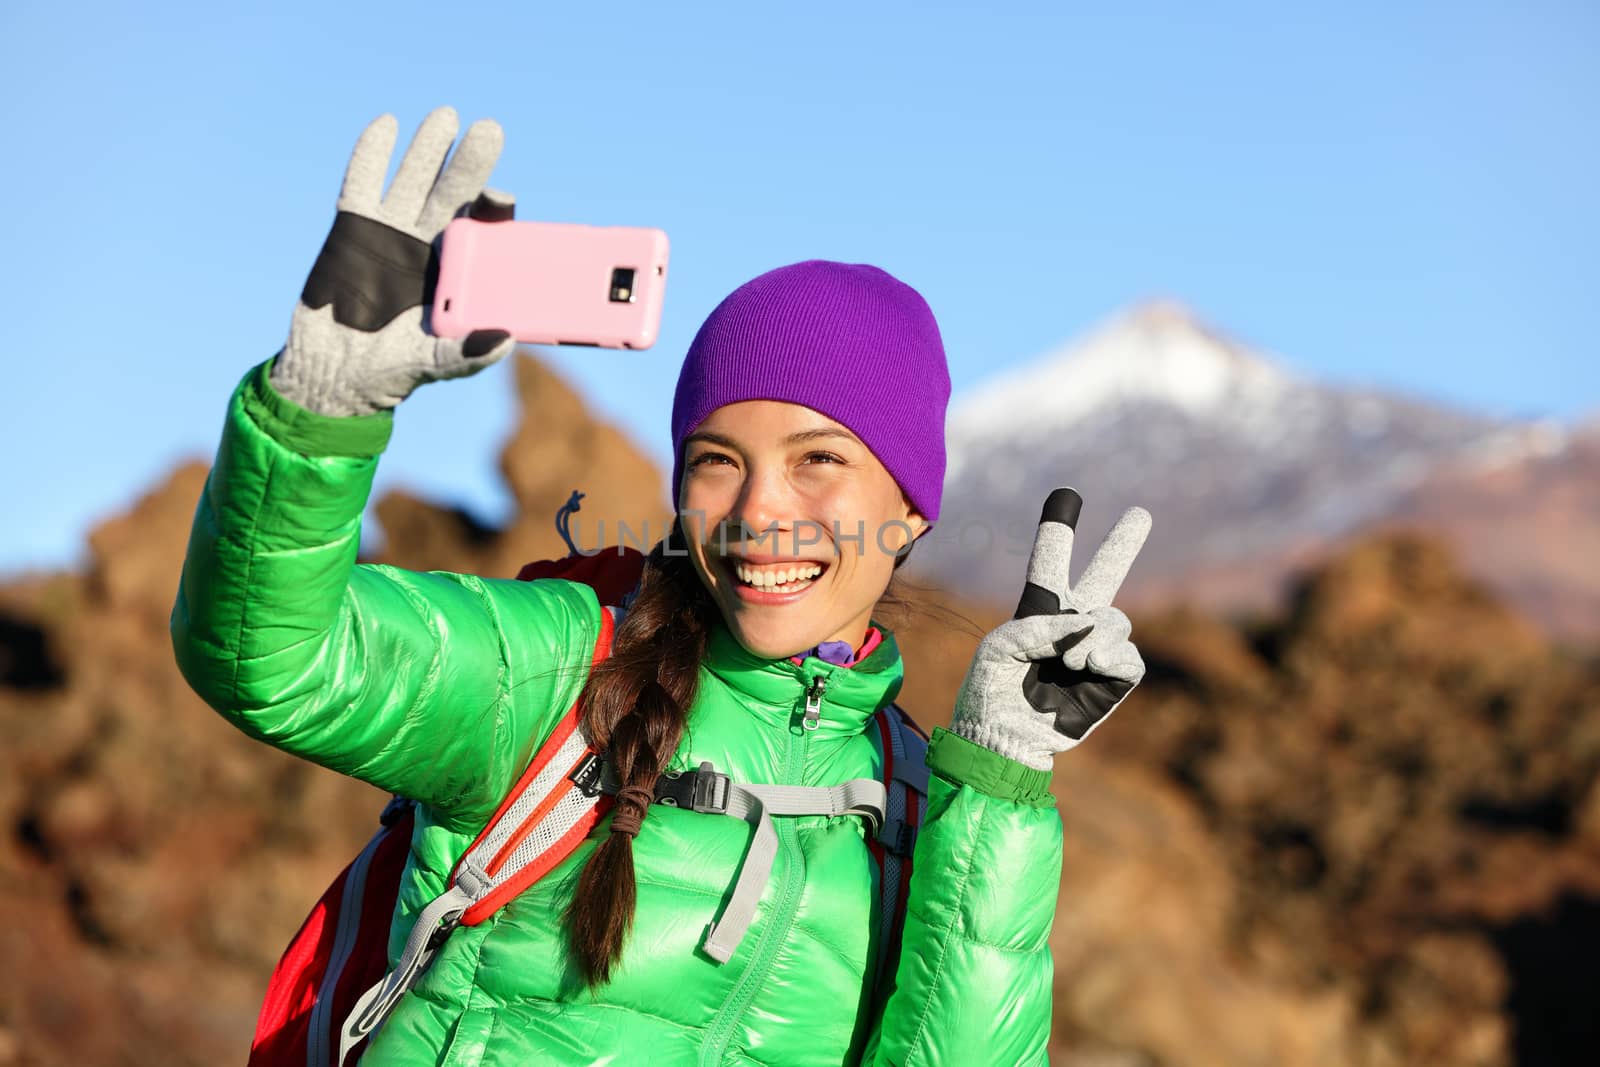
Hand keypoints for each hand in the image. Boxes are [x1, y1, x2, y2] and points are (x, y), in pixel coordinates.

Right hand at [269, 107, 518, 416]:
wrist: (336, 373)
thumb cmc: (393, 369)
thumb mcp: (435, 363)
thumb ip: (469, 354)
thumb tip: (506, 341)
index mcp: (455, 269)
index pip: (480, 230)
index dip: (491, 209)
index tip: (502, 197)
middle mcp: (426, 243)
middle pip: (452, 194)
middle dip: (469, 163)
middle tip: (489, 130)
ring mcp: (390, 231)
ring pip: (412, 180)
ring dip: (428, 148)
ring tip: (446, 115)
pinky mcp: (352, 228)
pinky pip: (362, 184)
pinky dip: (372, 154)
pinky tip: (386, 125)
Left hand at [951, 490, 1151, 770]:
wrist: (1003, 738)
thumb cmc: (991, 692)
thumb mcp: (999, 648)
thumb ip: (1041, 626)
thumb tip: (1090, 625)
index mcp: (1038, 611)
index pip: (1050, 564)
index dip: (1058, 532)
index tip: (1067, 496)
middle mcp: (1070, 626)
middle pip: (1103, 575)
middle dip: (1122, 545)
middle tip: (1141, 513)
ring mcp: (1094, 651)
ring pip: (1116, 620)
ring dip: (1097, 634)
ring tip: (1073, 660)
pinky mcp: (1112, 680)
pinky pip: (1129, 656)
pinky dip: (1112, 655)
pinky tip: (1090, 664)